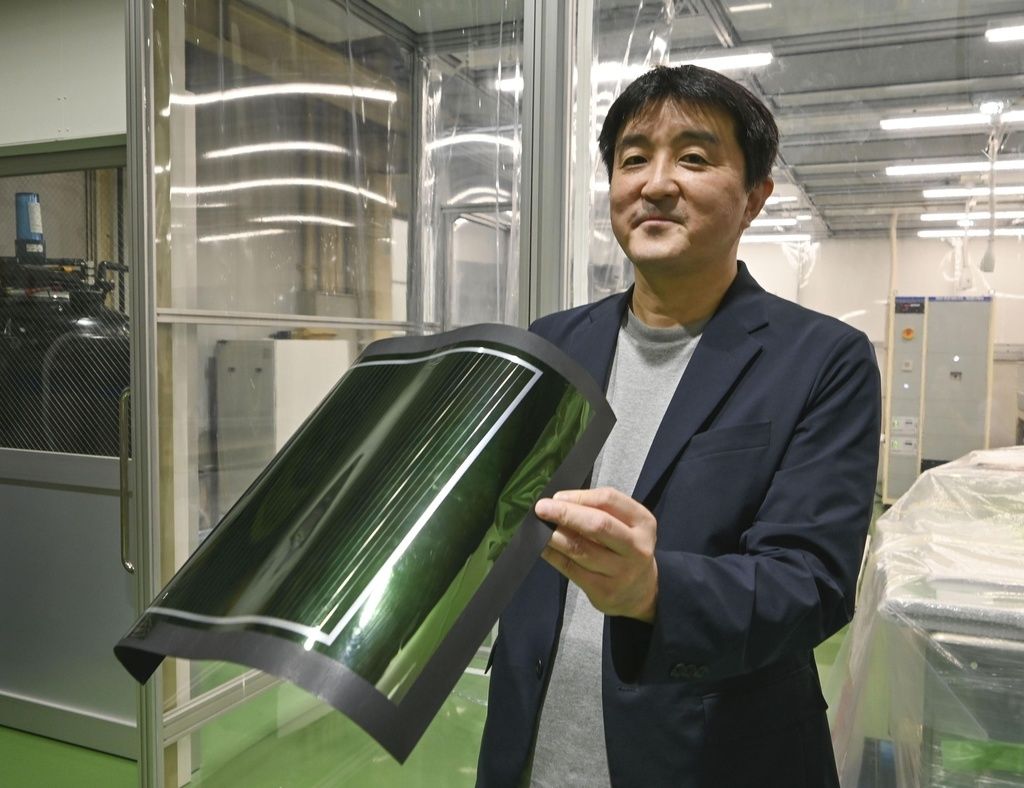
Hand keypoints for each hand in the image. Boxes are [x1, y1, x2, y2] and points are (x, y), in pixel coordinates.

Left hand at [536, 487, 657, 622]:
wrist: (641, 592)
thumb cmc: (626, 548)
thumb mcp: (626, 525)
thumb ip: (600, 511)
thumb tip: (559, 502)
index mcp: (643, 522)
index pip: (609, 500)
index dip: (580, 496)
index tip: (557, 496)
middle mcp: (636, 547)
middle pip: (598, 524)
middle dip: (566, 514)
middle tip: (542, 509)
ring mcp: (621, 571)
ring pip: (581, 548)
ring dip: (555, 536)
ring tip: (540, 528)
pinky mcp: (604, 591)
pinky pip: (571, 569)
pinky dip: (553, 555)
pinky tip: (544, 547)